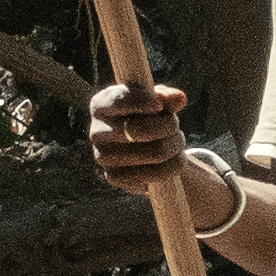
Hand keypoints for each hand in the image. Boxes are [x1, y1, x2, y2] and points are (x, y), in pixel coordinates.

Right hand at [84, 77, 197, 203]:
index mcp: (101, 105)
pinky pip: (154, 175)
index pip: (119, 101)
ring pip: (155, 153)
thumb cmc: (148, 115)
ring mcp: (103, 157)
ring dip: (175, 146)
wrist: (141, 146)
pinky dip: (170, 167)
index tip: (159, 105)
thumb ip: (168, 96)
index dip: (142, 102)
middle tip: (175, 125)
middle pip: (141, 130)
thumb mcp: (157, 100)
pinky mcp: (115, 178)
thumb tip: (178, 99)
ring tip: (177, 141)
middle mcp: (96, 132)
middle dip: (169, 126)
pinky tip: (169, 160)